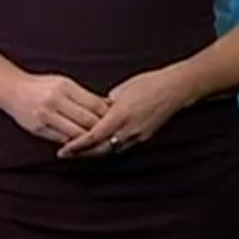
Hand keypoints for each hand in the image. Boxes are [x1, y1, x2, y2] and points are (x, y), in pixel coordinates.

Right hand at [2, 73, 110, 144]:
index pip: (95, 104)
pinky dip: (73, 142)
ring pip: (77, 134)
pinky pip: (62, 140)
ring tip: (97, 140)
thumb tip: (108, 106)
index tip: (115, 119)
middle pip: (88, 121)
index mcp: (64, 86)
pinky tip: (79, 142)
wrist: (10, 90)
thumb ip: (83, 95)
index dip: (108, 114)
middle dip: (102, 129)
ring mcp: (45, 116)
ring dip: (89, 139)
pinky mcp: (38, 129)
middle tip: (111, 134)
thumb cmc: (39, 86)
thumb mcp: (62, 83)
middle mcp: (54, 101)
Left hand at [57, 69, 192, 158]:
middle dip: (81, 153)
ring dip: (93, 153)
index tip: (63, 149)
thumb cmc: (147, 84)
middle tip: (65, 154)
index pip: (94, 136)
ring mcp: (138, 135)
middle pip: (101, 149)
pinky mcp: (144, 137)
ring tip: (76, 153)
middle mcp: (129, 129)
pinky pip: (121, 147)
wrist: (175, 88)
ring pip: (111, 150)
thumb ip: (104, 104)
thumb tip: (91, 111)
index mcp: (121, 115)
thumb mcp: (120, 90)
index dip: (77, 145)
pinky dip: (107, 149)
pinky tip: (97, 148)